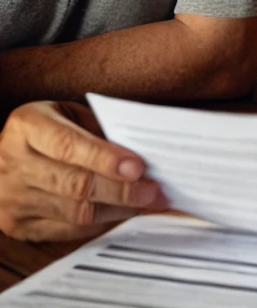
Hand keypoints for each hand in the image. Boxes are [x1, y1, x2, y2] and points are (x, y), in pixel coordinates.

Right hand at [0, 101, 166, 240]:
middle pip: (75, 184)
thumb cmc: (45, 130)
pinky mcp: (18, 226)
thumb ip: (97, 129)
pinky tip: (123, 213)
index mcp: (27, 127)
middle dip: (121, 189)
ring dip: (117, 209)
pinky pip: (66, 231)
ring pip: (74, 212)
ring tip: (147, 202)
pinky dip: (100, 223)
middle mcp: (13, 164)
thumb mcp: (67, 114)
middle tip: (154, 190)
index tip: (138, 167)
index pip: (68, 146)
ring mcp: (12, 199)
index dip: (105, 158)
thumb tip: (141, 151)